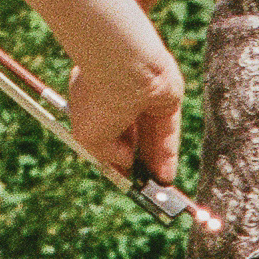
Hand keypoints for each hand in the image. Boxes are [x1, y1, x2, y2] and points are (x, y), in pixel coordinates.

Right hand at [65, 46, 185, 186]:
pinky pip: (167, 132)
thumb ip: (108, 155)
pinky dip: (167, 155)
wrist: (123, 68)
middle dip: (136, 163)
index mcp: (93, 103)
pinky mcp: (166, 100)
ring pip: (151, 137)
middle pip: (132, 138)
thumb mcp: (90, 138)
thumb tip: (127, 161)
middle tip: (140, 187)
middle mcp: (119, 100)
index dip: (114, 158)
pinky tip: (165, 176)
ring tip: (156, 190)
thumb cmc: (98, 97)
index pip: (106, 135)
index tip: (120, 178)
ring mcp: (144, 100)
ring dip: (153, 164)